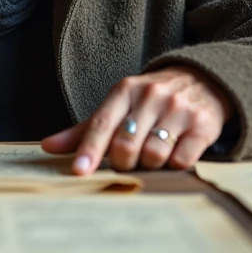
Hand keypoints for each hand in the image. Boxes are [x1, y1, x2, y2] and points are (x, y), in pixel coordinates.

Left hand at [41, 65, 230, 174]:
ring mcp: (178, 109)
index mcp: (125, 90)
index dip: (89, 150)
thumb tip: (48, 147)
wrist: (203, 79)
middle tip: (126, 161)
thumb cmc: (151, 100)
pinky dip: (173, 165)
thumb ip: (85, 129)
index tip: (79, 172)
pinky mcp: (202, 124)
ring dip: (149, 165)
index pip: (101, 124)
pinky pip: (181, 160)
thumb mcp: (119, 105)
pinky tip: (173, 154)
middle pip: (125, 146)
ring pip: (153, 155)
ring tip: (151, 155)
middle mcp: (151, 96)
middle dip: (122, 163)